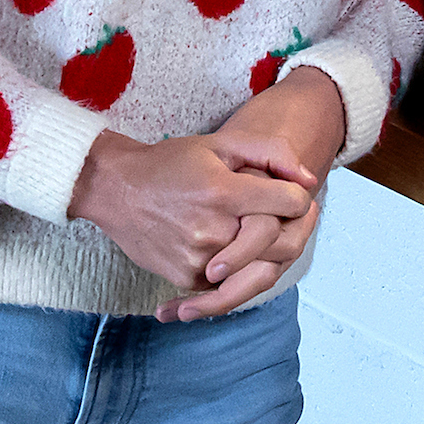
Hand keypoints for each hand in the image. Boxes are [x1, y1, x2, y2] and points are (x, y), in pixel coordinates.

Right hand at [72, 130, 321, 306]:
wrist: (116, 189)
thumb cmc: (170, 163)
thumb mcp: (220, 143)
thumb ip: (270, 153)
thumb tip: (308, 181)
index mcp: (223, 191)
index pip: (290, 203)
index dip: (300, 199)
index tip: (294, 197)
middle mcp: (213, 229)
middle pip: (280, 241)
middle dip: (289, 228)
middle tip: (285, 217)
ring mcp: (199, 258)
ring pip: (258, 265)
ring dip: (265, 251)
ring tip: (255, 229)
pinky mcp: (188, 277)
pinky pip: (231, 280)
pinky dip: (238, 266)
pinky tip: (231, 246)